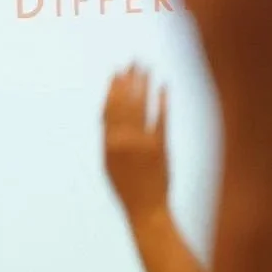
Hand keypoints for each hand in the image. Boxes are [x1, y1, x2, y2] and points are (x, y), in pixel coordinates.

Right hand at [103, 65, 169, 220]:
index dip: (113, 89)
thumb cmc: (128, 188)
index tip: (117, 72)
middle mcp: (123, 142)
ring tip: (147, 68)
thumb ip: (111, 138)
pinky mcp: (160, 147)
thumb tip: (110, 113)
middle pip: (124, 103)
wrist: (146, 209)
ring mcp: (141, 144)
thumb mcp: (110, 163)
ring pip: (140, 107)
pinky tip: (163, 87)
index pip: (109, 109)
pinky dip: (162, 101)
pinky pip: (160, 119)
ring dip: (143, 85)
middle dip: (129, 80)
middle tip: (134, 61)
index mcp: (108, 145)